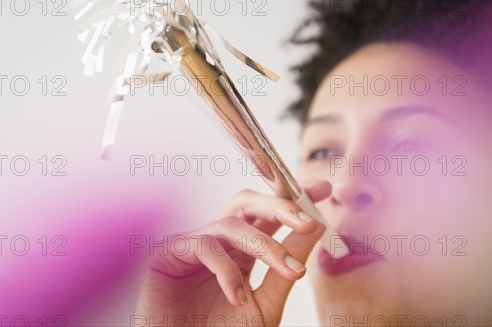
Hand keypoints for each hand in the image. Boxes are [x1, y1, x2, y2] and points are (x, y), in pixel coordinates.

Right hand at [133, 181, 330, 325]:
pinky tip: (236, 296)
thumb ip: (287, 267)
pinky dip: (226, 269)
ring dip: (264, 245)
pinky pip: (203, 246)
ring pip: (231, 225)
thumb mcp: (266, 303)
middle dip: (279, 206)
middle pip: (247, 203)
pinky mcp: (168, 254)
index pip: (267, 215)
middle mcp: (218, 242)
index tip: (323, 189)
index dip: (292, 198)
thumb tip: (317, 228)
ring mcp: (192, 245)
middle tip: (307, 220)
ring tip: (289, 271)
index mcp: (240, 251)